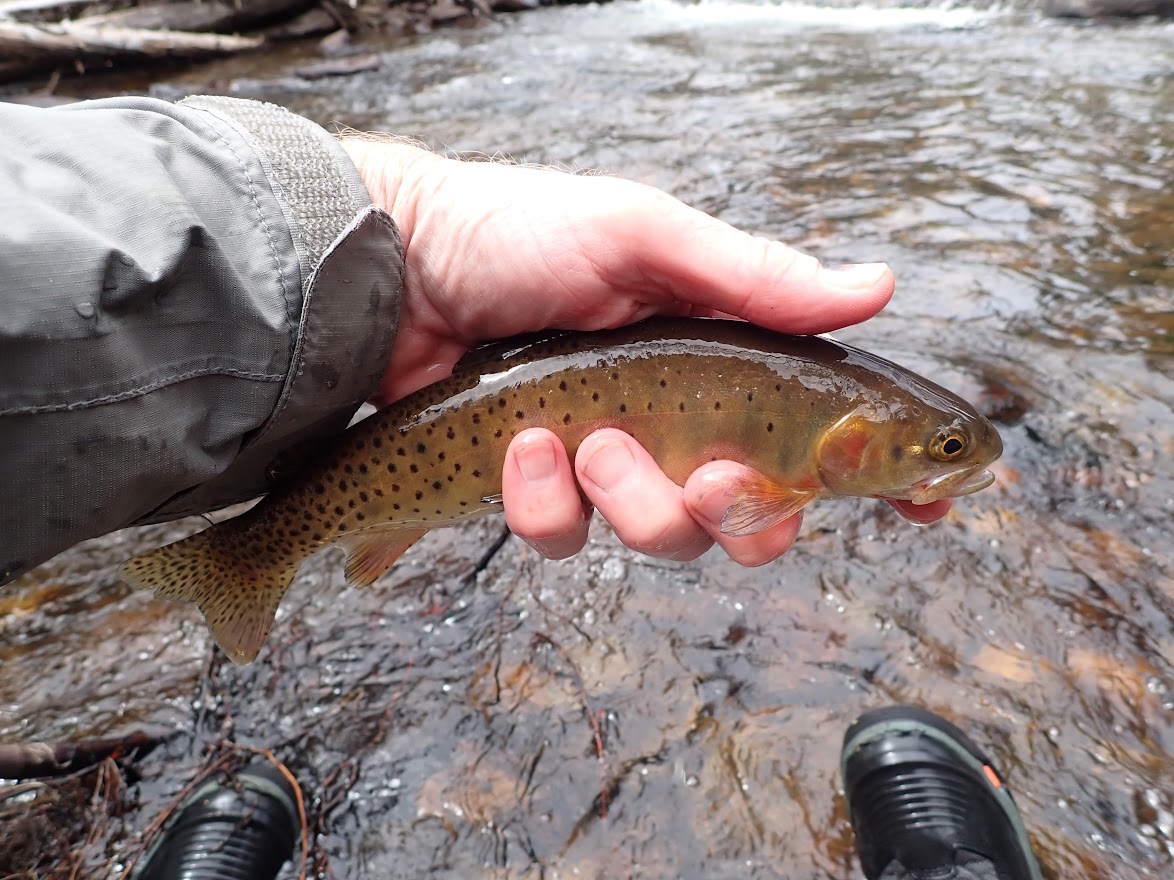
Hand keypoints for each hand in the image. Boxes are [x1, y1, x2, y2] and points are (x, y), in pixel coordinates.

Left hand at [341, 139, 948, 565]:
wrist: (395, 270)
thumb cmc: (518, 234)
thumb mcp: (644, 237)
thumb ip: (755, 277)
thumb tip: (876, 287)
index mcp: (716, 361)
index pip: (819, 431)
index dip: (880, 474)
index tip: (930, 502)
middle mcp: (671, 422)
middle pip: (750, 516)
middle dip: (740, 516)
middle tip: (710, 480)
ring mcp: (603, 465)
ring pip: (661, 540)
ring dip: (632, 501)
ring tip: (584, 439)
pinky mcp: (534, 495)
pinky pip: (564, 540)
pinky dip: (544, 500)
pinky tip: (520, 443)